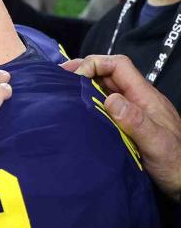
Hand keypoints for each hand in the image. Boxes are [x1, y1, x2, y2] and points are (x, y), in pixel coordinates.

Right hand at [62, 55, 180, 201]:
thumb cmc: (175, 164)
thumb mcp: (156, 143)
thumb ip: (135, 121)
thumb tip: (110, 99)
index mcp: (145, 98)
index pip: (119, 66)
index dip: (95, 64)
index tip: (72, 75)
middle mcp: (138, 101)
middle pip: (110, 74)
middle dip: (85, 71)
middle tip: (58, 79)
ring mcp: (132, 113)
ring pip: (106, 90)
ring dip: (85, 88)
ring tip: (61, 93)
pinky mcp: (126, 126)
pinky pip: (105, 108)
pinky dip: (89, 105)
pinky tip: (76, 114)